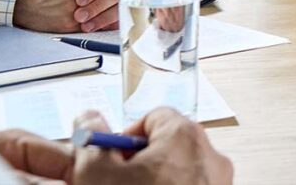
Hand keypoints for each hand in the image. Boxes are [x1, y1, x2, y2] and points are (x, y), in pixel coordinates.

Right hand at [0, 108, 232, 184]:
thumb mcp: (99, 177)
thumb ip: (90, 145)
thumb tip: (86, 119)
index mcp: (184, 135)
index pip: (151, 119)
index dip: (124, 140)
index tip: (107, 163)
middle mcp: (209, 156)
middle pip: (165, 150)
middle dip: (138, 169)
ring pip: (178, 177)